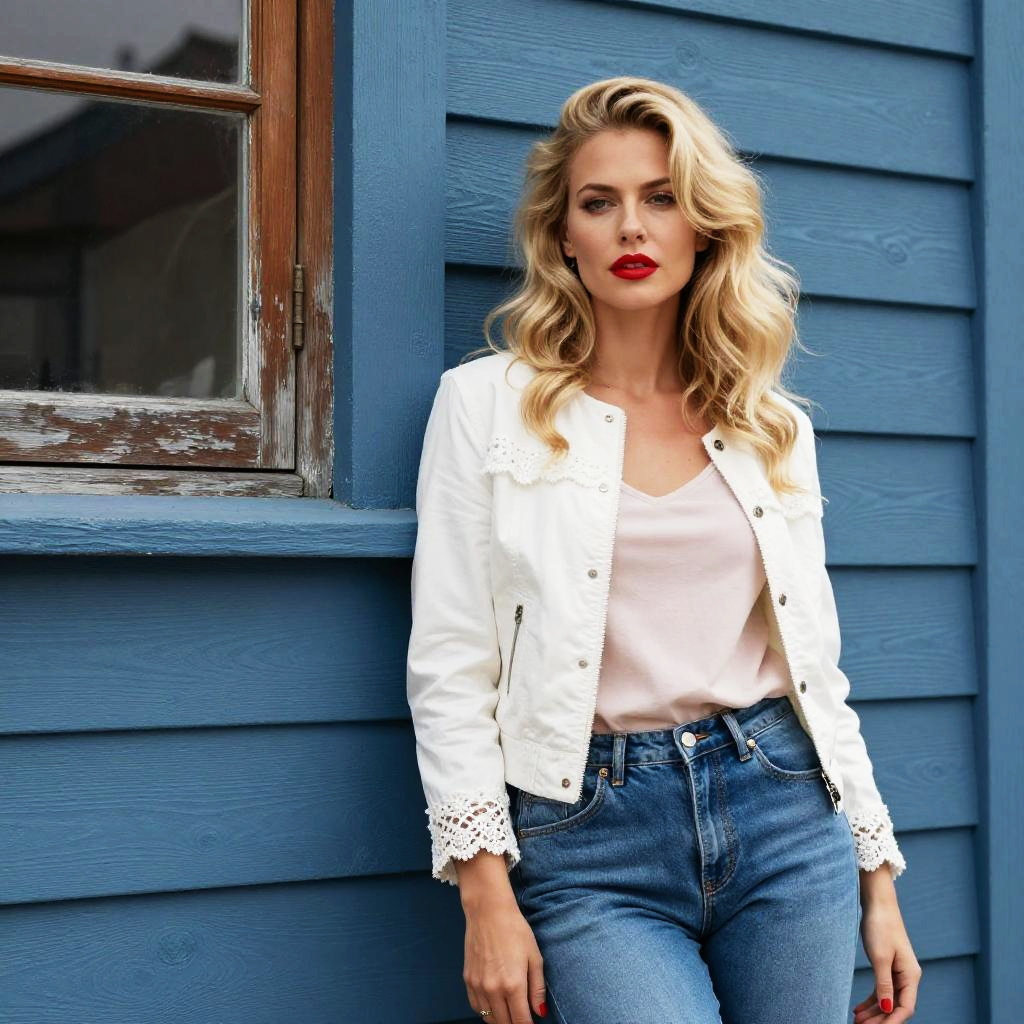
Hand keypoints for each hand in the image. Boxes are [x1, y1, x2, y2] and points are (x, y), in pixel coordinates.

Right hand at [463, 892, 546, 1022]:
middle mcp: (493, 990)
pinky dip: (486, 1012)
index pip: (521, 1022)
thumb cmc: (515, 930)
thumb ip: (538, 988)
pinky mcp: (468, 980)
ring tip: (510, 1012)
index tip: (532, 1023)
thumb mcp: (535, 956)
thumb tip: (540, 1012)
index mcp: (513, 985)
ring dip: (500, 1020)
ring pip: (489, 1019)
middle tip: (522, 1016)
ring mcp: (478, 986)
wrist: (488, 911)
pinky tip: (494, 1004)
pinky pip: (476, 1007)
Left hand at [852, 891, 921, 1022]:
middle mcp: (908, 976)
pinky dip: (872, 1000)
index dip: (891, 1022)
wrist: (878, 903)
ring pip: (887, 999)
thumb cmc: (880, 926)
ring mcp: (898, 971)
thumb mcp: (880, 957)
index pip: (905, 1008)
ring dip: (874, 1012)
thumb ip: (884, 985)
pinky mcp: (888, 965)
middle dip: (880, 1019)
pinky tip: (859, 1008)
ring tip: (857, 1021)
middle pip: (896, 1006)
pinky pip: (882, 989)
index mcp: (911, 975)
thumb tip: (888, 1009)